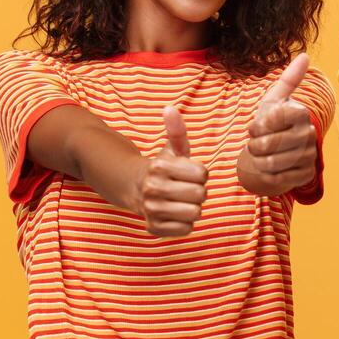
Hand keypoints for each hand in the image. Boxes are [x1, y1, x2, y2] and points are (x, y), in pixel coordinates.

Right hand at [139, 105, 207, 238]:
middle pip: (201, 195)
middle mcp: (153, 188)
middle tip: (186, 189)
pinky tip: (175, 214)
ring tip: (181, 201)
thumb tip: (170, 108)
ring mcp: (151, 210)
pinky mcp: (153, 228)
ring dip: (193, 208)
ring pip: (195, 214)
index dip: (201, 174)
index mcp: (160, 166)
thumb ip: (176, 130)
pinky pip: (186, 230)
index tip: (189, 174)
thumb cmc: (164, 168)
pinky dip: (185, 224)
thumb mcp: (172, 149)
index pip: (203, 175)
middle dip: (198, 192)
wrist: (136, 189)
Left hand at [237, 54, 318, 197]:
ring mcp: (309, 156)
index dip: (256, 126)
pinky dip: (265, 175)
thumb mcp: (272, 101)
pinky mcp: (305, 175)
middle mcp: (309, 133)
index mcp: (301, 113)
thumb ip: (288, 79)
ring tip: (260, 156)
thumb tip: (306, 55)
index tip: (255, 127)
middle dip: (254, 146)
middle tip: (255, 144)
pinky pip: (277, 179)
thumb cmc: (270, 125)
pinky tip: (269, 168)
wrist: (273, 153)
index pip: (271, 120)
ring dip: (257, 161)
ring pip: (271, 162)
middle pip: (269, 143)